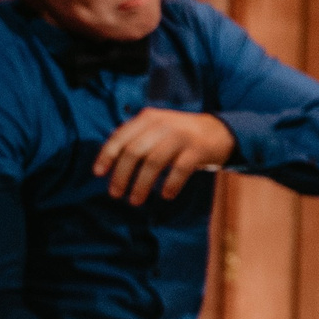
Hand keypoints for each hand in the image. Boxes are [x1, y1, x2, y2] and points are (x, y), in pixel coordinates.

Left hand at [93, 109, 234, 203]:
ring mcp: (181, 136)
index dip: (107, 155)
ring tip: (135, 200)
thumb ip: (137, 138)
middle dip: (122, 175)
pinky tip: (165, 195)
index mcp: (148, 118)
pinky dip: (170, 184)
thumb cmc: (182, 136)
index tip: (98, 173)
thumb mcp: (158, 128)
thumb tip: (110, 161)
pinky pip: (180, 170)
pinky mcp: (198, 150)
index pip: (121, 136)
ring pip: (154, 162)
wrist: (220, 131)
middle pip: (134, 151)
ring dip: (141, 184)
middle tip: (116, 194)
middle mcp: (163, 124)